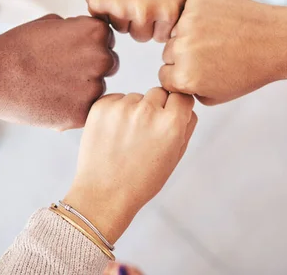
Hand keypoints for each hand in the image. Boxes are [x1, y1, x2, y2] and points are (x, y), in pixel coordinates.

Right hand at [0, 14, 118, 129]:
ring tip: (50, 86)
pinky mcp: (82, 114)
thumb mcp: (53, 23)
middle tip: (57, 71)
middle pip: (108, 65)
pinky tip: (49, 101)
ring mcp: (94, 87)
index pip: (107, 42)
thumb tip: (95, 40)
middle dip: (88, 69)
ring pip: (97, 90)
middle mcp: (102, 58)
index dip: (85, 48)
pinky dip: (71, 109)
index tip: (64, 52)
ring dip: (81, 90)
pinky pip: (85, 111)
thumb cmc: (18, 46)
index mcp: (97, 32)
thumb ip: (79, 31)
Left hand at [64, 88, 196, 242]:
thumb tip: (184, 103)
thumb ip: (186, 126)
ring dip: (134, 110)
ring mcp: (122, 107)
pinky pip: (116, 99)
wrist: (104, 194)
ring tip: (127, 138)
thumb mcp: (175, 157)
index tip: (169, 120)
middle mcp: (147, 110)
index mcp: (171, 123)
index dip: (177, 108)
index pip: (182, 96)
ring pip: (136, 97)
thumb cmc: (142, 180)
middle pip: (159, 93)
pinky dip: (116, 112)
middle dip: (156, 108)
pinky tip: (113, 134)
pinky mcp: (101, 107)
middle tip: (146, 133)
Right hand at [85, 0, 192, 42]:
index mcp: (168, 11)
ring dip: (122, 15)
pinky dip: (105, 5)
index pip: (160, 36)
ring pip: (121, 28)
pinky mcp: (97, 3)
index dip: (157, 22)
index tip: (154, 3)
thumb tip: (180, 35)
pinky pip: (102, 17)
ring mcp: (118, 9)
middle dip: (140, 21)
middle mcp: (143, 14)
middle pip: (140, 36)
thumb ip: (183, 12)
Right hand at [159, 0, 286, 104]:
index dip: (181, 74)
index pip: (164, 75)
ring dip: (189, 33)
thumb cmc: (249, 70)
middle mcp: (182, 49)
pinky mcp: (196, 2)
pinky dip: (199, 15)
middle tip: (210, 53)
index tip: (198, 70)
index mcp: (184, 76)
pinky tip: (219, 23)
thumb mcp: (215, 96)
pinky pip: (187, 10)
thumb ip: (188, 91)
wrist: (275, 40)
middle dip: (184, 55)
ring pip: (176, 30)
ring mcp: (188, 22)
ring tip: (216, 38)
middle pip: (167, 53)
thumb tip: (173, 80)